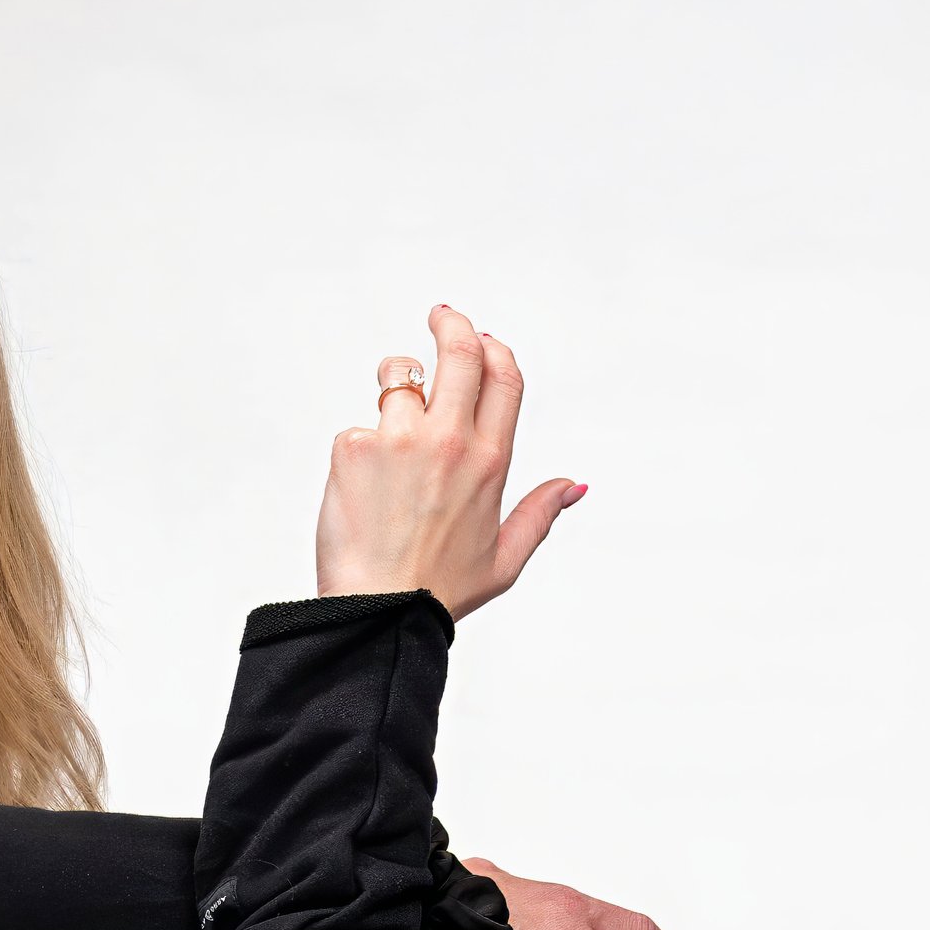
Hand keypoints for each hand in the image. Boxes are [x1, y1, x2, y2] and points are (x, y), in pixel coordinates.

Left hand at [315, 307, 583, 618]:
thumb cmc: (436, 592)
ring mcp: (400, 439)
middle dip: (451, 323)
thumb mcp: (504, 559)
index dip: (493, 348)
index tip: (480, 339)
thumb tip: (575, 486)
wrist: (378, 613)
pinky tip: (361, 490)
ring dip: (395, 385)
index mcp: (490, 460)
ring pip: (398, 377)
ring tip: (389, 424)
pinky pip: (357, 427)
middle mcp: (449, 440)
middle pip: (458, 352)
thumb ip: (540, 514)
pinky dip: (359, 449)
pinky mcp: (355, 448)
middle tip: (440, 316)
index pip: (503, 376)